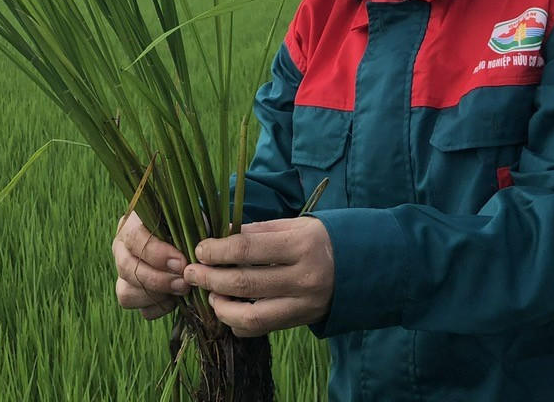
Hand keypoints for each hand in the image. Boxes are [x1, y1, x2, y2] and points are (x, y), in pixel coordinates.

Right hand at [112, 211, 189, 320]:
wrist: (181, 232)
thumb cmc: (183, 221)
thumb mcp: (185, 218)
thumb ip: (188, 228)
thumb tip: (196, 251)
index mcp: (131, 224)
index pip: (134, 239)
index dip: (157, 254)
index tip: (181, 262)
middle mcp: (121, 248)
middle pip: (127, 269)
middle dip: (158, 279)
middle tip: (184, 282)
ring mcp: (124, 273)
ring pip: (127, 293)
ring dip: (157, 296)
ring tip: (181, 290)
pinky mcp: (135, 294)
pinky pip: (141, 310)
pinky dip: (160, 308)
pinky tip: (175, 297)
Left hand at [184, 217, 334, 337]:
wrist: (362, 266)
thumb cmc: (321, 239)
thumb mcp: (295, 225)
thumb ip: (257, 230)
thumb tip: (219, 235)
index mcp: (300, 245)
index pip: (247, 249)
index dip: (217, 250)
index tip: (200, 249)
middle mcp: (303, 277)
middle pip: (244, 283)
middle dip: (210, 278)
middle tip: (191, 272)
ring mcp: (303, 304)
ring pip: (251, 315)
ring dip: (221, 307)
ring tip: (209, 294)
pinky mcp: (301, 321)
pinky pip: (263, 329)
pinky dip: (239, 323)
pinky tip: (228, 310)